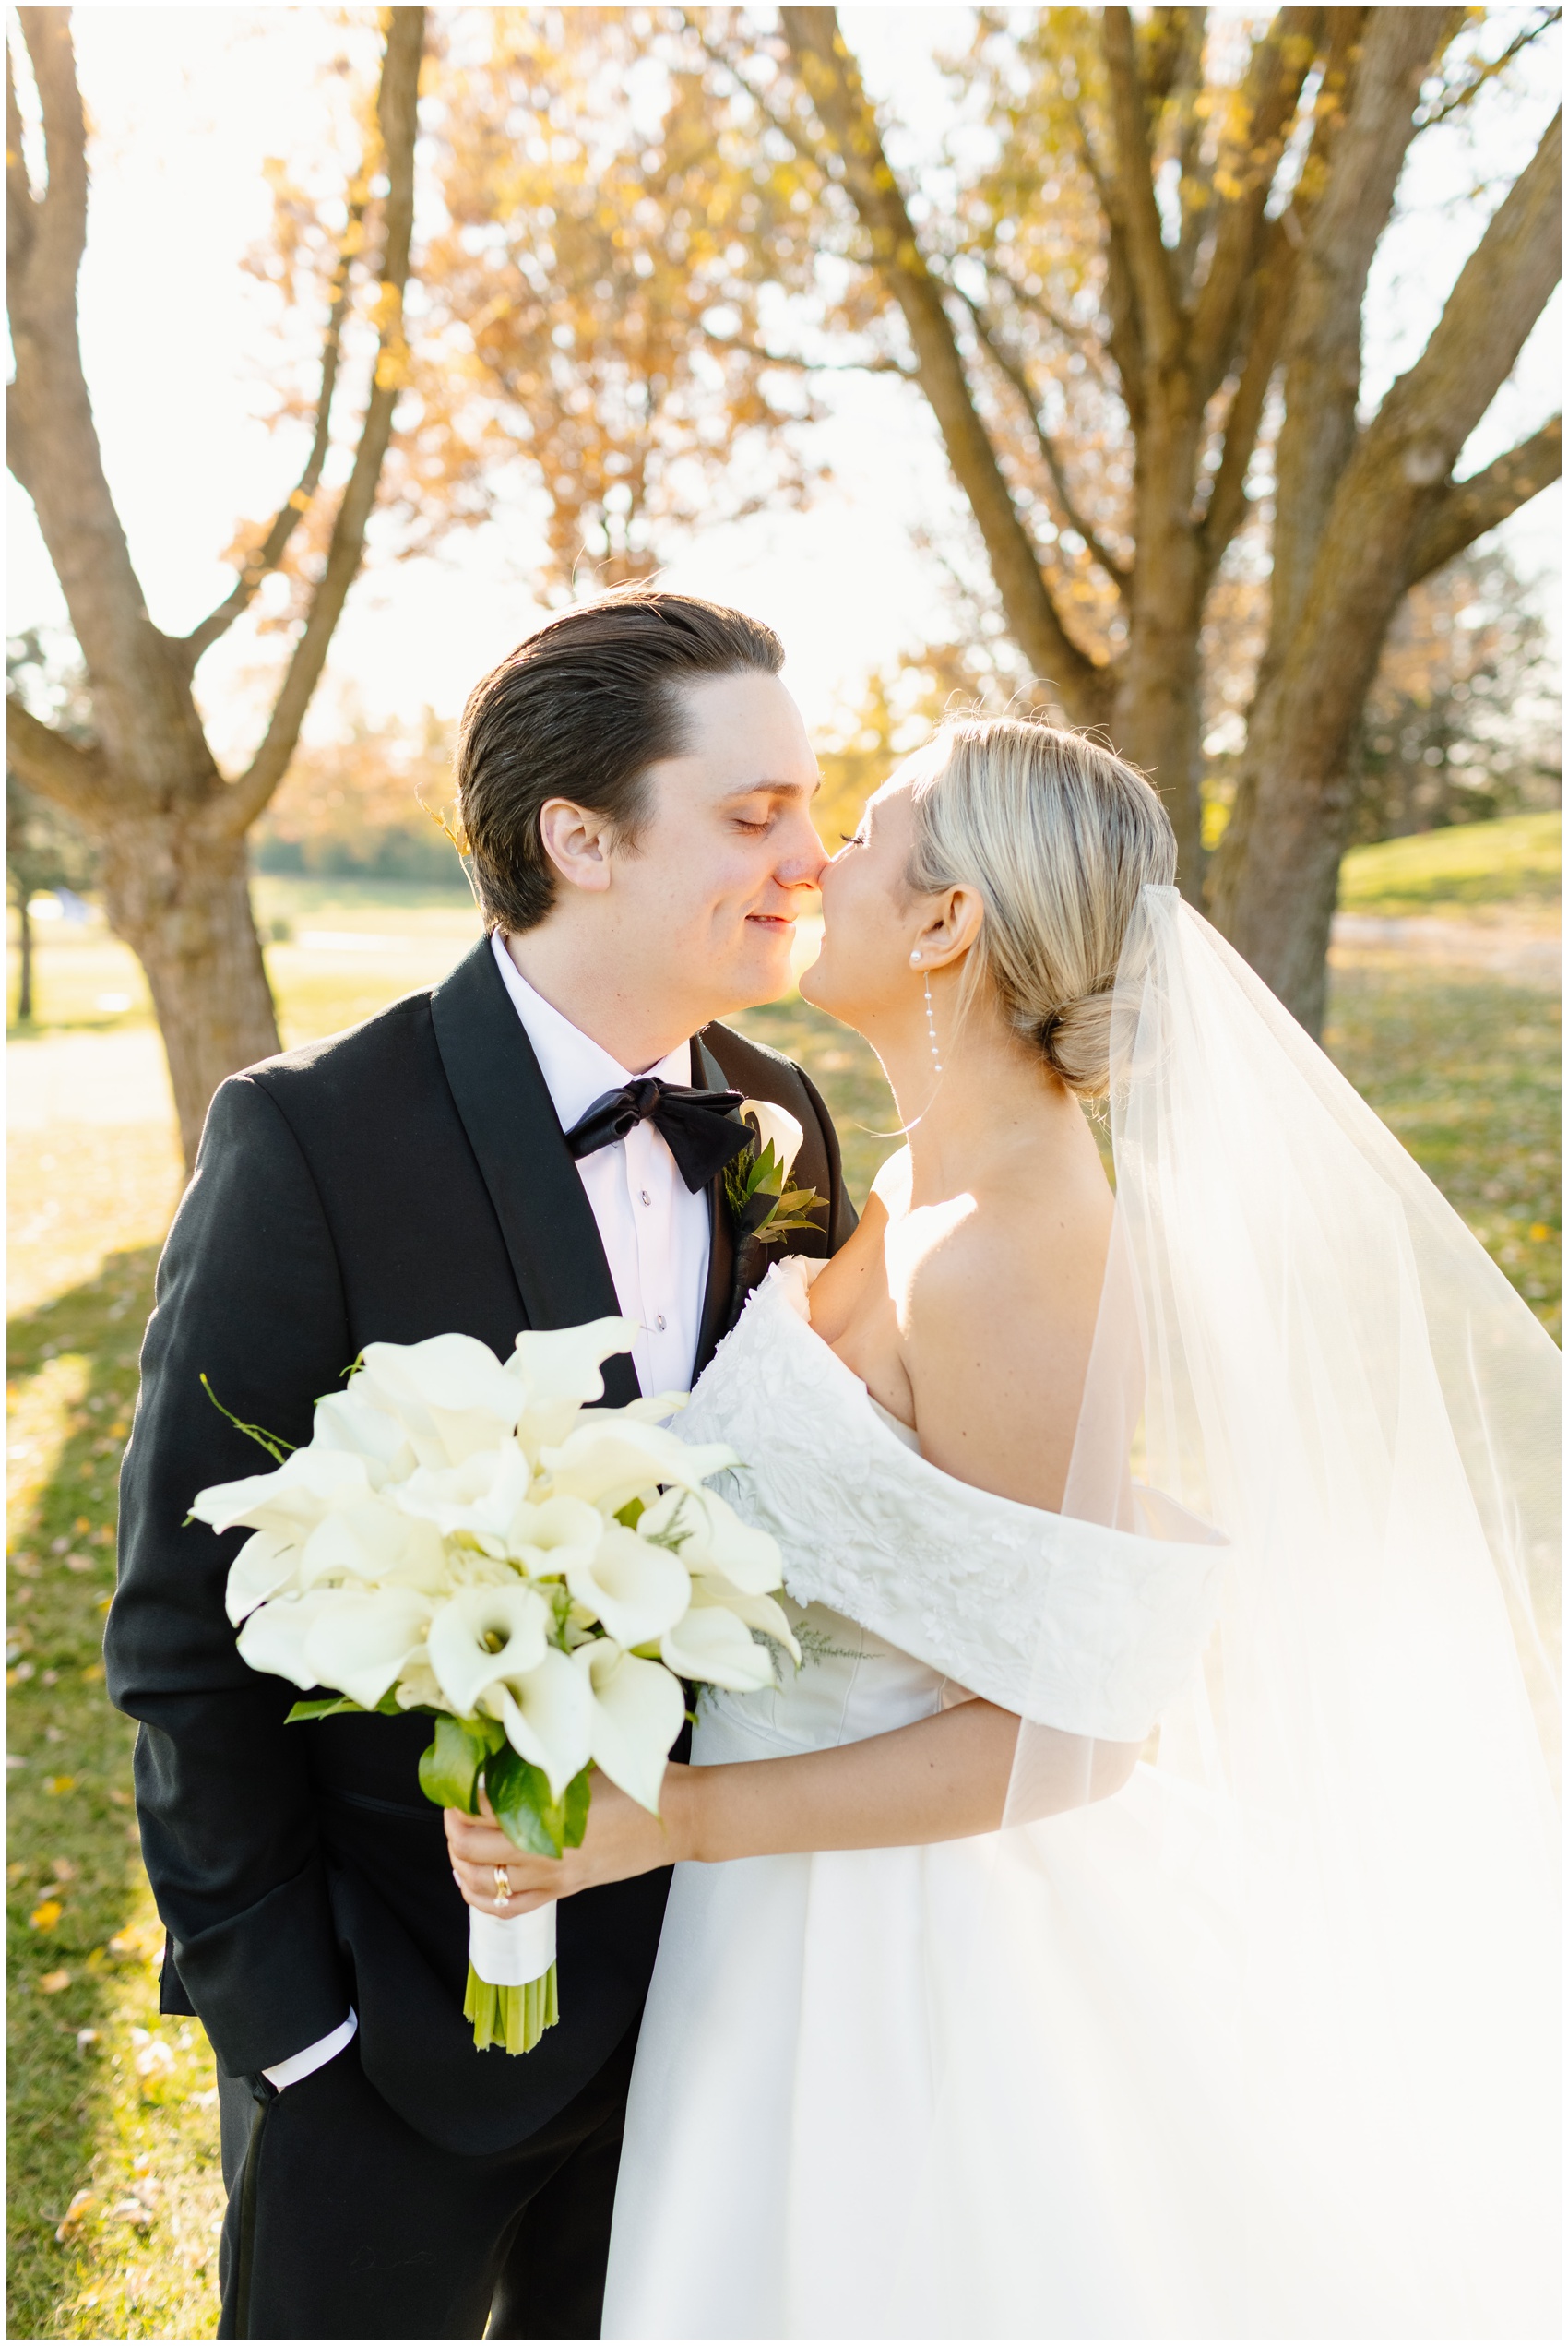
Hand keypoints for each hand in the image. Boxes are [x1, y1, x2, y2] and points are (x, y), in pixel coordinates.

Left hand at [444, 1764, 694, 1913]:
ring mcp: (554, 1877)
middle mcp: (544, 1853)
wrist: (678, 1817)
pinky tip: (477, 1879)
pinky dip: (484, 1897)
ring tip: (460, 1843)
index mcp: (548, 1815)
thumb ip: (542, 1767)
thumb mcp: (584, 1764)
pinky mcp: (565, 1890)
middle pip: (471, 1849)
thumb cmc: (638, 1783)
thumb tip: (502, 1756)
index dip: (457, 1799)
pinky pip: (511, 1908)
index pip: (478, 1812)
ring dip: (462, 1864)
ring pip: (484, 1885)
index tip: (456, 1783)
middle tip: (454, 1809)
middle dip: (453, 1829)